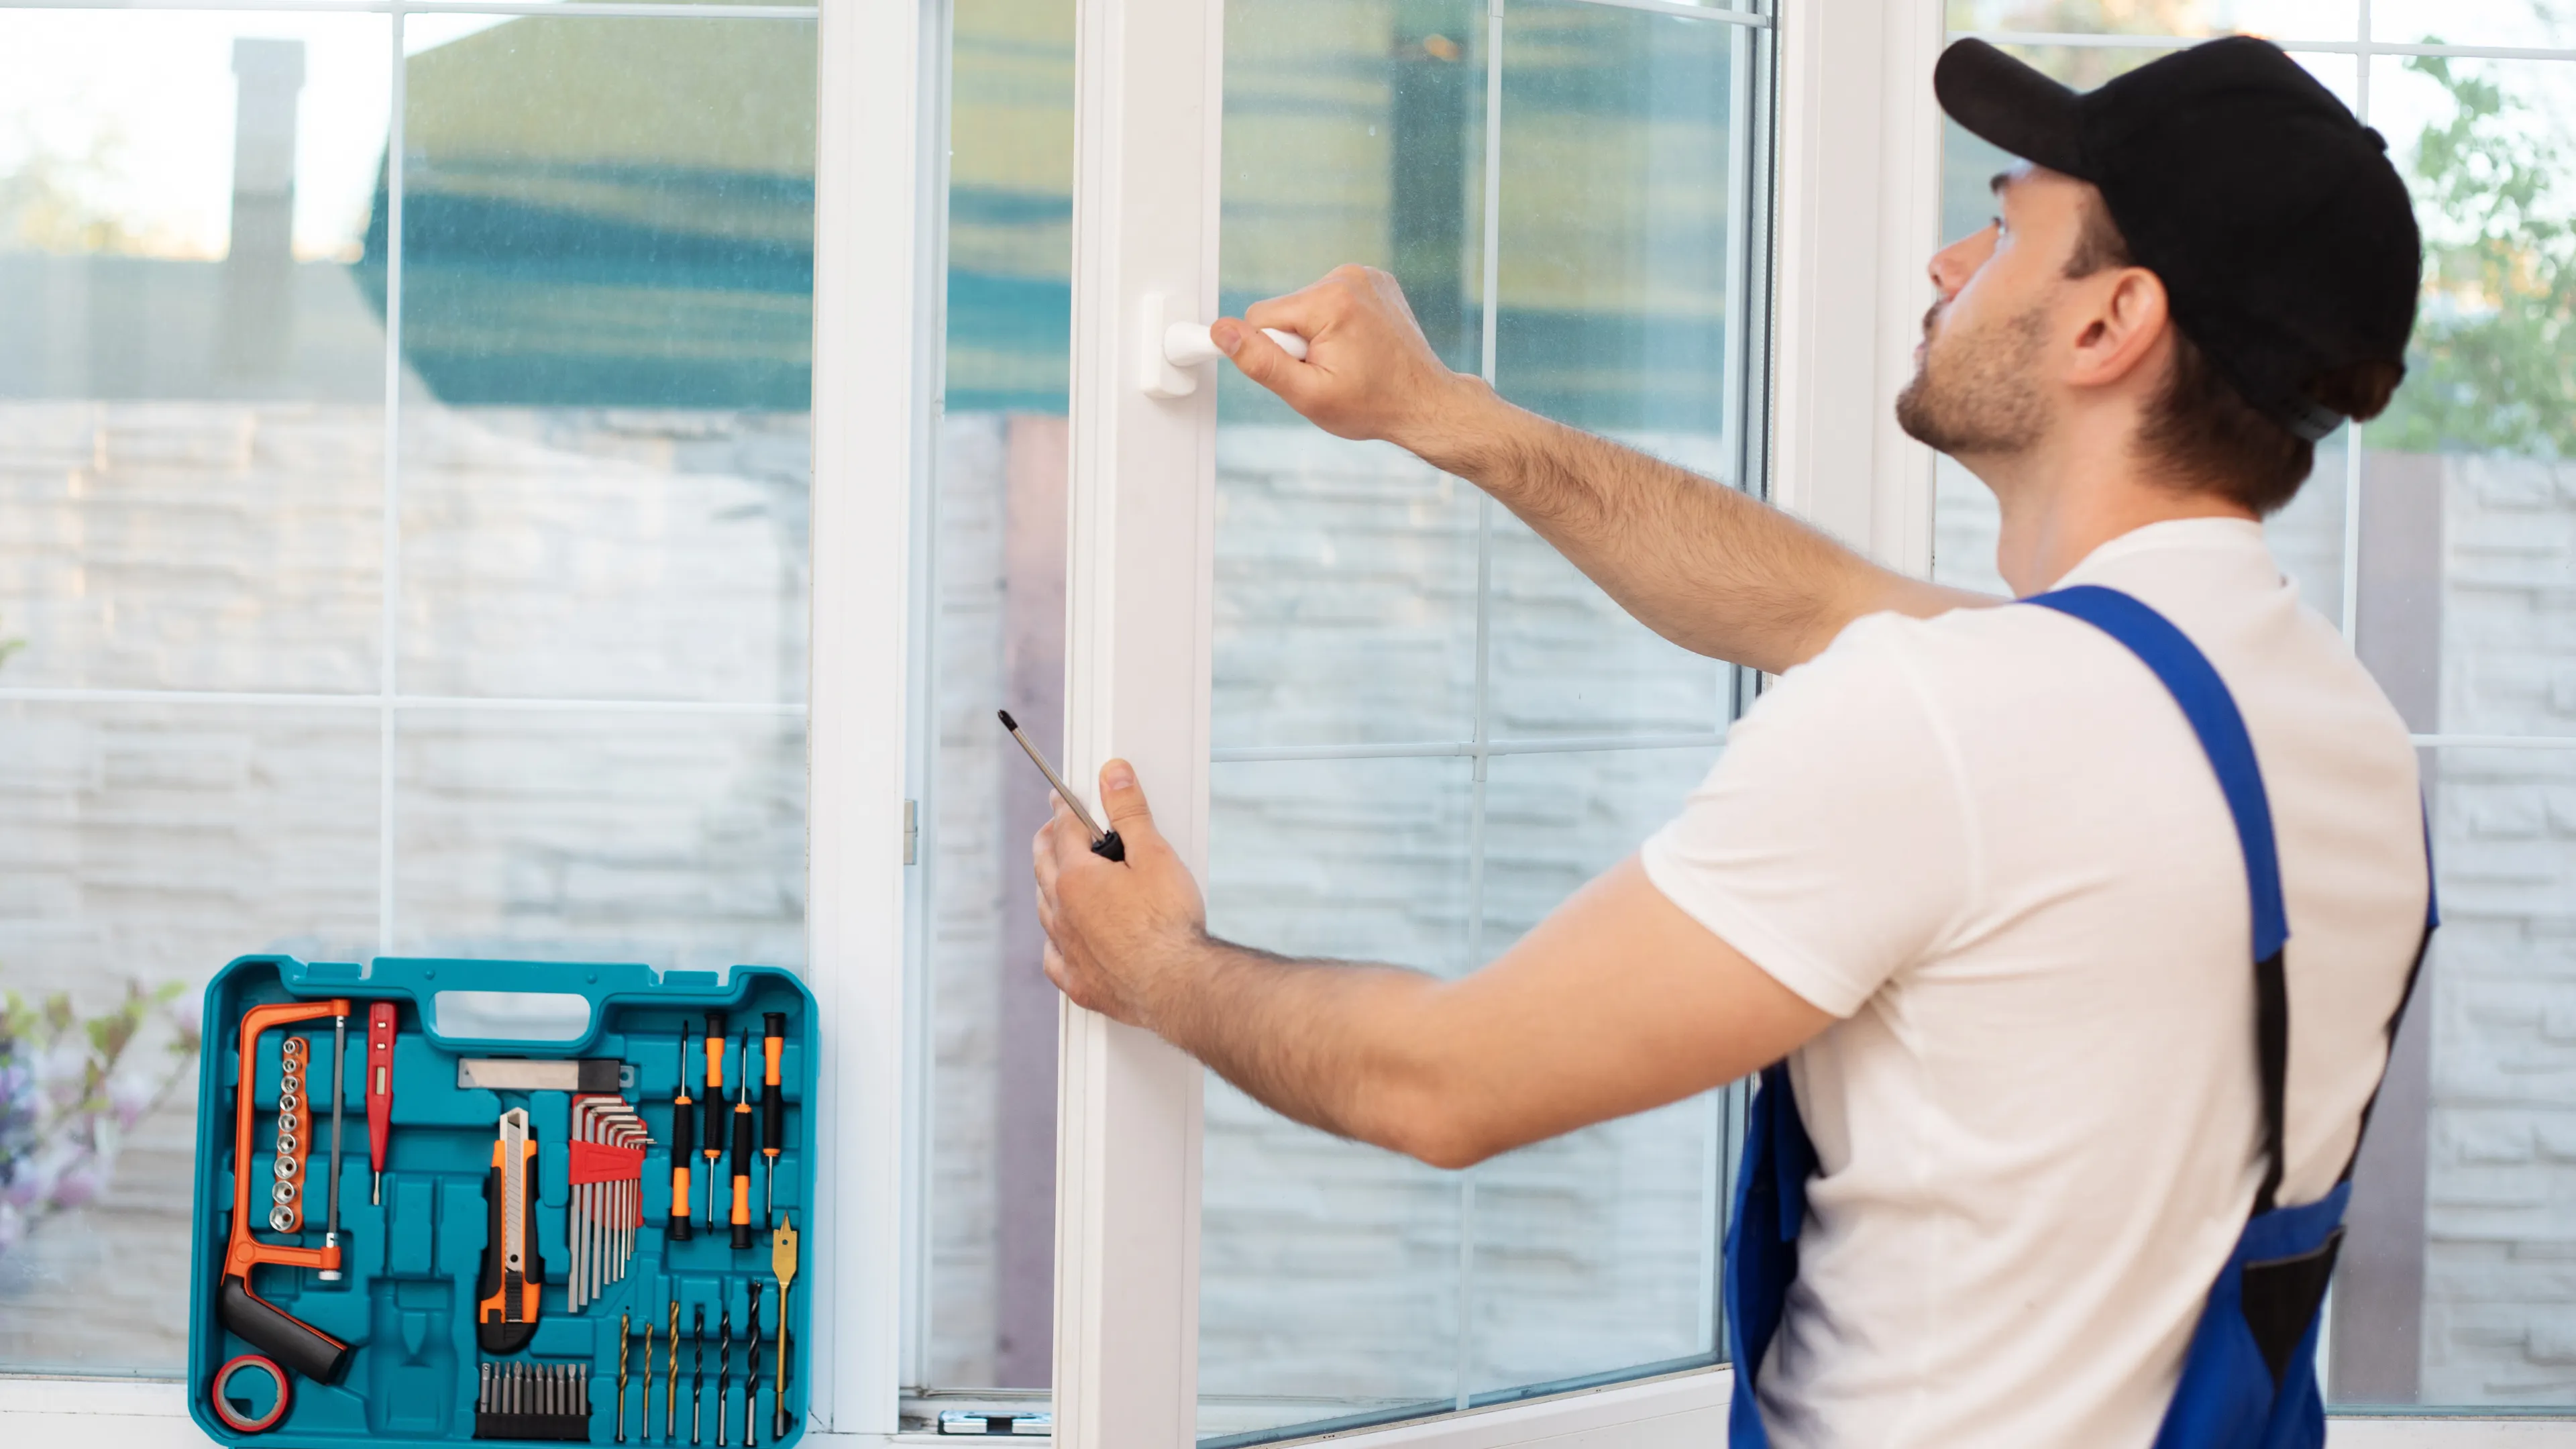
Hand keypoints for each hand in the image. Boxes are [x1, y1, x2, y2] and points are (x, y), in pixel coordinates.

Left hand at [1032, 760, 1210, 1029]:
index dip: (1063, 809)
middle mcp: (1063, 913)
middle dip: (1047, 841)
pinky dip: (1054, 942)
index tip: (1061, 799)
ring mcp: (1068, 949)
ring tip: (1056, 875)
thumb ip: (1130, 812)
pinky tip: (1060, 941)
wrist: (1177, 985)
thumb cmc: (1169, 924)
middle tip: (1053, 829)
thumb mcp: (1154, 855)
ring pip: (1045, 909)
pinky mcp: (1080, 982)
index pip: (1063, 830)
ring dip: (1048, 886)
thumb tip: (1113, 775)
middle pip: (1044, 866)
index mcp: (1076, 878)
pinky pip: (1053, 957)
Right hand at [1213, 264, 1496, 460]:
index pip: (1261, 317)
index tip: (1301, 371)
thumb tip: (1222, 332)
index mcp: (1330, 300)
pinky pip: (1331, 301)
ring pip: (1306, 307)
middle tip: (1331, 372)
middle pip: (1285, 310)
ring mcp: (1365, 276)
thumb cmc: (1373, 405)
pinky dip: (1337, 325)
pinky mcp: (1374, 281)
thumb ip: (1261, 362)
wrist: (1426, 403)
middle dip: (1297, 344)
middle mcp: (1348, 276)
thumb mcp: (1308, 394)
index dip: (1273, 353)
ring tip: (1348, 362)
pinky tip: (1360, 347)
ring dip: (1317, 336)